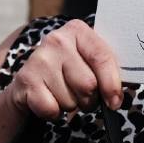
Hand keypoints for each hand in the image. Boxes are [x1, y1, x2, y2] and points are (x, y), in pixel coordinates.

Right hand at [6, 20, 122, 119]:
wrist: (32, 78)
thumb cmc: (71, 71)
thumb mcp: (90, 62)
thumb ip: (110, 71)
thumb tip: (117, 96)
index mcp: (77, 30)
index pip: (102, 57)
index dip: (112, 84)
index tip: (114, 102)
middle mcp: (56, 39)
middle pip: (88, 84)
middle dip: (89, 98)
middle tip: (83, 94)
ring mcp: (39, 59)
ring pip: (70, 100)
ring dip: (71, 105)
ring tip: (63, 92)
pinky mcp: (26, 79)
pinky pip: (51, 109)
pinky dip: (53, 112)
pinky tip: (49, 98)